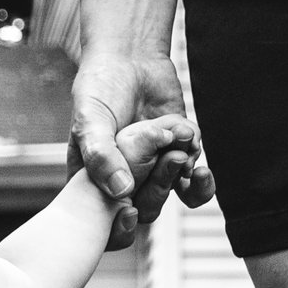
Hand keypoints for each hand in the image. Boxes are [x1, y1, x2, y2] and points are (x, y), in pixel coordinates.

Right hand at [69, 49, 215, 249]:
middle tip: (166, 155)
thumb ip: (101, 155)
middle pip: (143, 209)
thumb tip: (122, 192)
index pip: (102, 220)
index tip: (128, 213)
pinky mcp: (176, 156)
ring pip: (168, 195)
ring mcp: (151, 170)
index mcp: (93, 179)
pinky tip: (191, 142)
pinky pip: (190, 181)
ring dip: (180, 177)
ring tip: (182, 152)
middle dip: (158, 186)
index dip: (116, 228)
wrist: (130, 58)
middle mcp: (123, 179)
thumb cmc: (99, 88)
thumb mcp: (89, 120)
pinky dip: (197, 171)